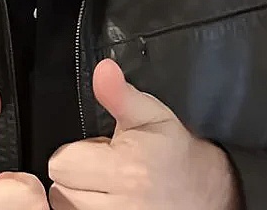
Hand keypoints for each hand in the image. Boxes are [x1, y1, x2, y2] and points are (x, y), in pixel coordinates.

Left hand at [47, 59, 239, 209]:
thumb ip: (119, 93)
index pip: (62, 162)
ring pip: (66, 205)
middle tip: (105, 167)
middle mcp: (119, 206)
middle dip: (76, 174)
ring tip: (108, 185)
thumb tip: (103, 70)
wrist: (206, 194)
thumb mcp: (150, 115)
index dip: (77, 152)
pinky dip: (87, 208)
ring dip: (79, 194)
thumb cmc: (175, 154)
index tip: (100, 150)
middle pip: (60, 187)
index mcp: (124, 170)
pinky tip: (108, 199)